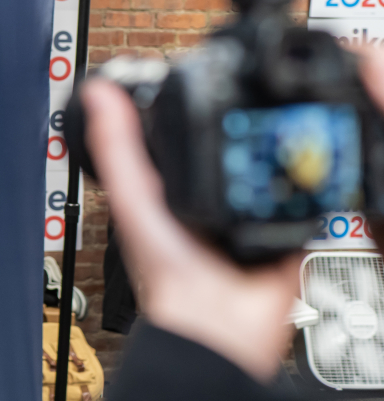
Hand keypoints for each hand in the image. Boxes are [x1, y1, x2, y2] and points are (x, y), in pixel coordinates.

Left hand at [82, 79, 303, 381]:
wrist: (219, 319)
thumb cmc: (166, 271)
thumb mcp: (134, 198)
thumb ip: (117, 148)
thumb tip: (96, 95)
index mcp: (166, 188)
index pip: (176, 138)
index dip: (182, 112)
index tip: (189, 80)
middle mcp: (205, 197)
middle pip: (226, 149)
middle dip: (238, 131)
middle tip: (248, 101)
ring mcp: (245, 212)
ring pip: (265, 170)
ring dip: (273, 155)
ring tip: (277, 131)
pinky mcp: (282, 228)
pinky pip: (300, 199)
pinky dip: (304, 186)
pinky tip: (302, 169)